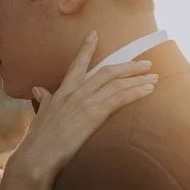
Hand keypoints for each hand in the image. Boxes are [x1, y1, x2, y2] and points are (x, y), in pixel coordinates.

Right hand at [10, 32, 157, 181]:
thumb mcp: (41, 115)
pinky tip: (148, 89)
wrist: (37, 156)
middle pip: (106, 72)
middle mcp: (74, 93)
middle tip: (145, 63)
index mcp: (62, 93)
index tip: (95, 34)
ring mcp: (84, 103)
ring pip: (116, 83)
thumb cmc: (38, 141)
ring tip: (153, 76)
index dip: (86, 49)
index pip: (77, 66)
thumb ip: (44, 100)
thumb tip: (38, 89)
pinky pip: (119, 98)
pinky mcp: (93, 115)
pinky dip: (135, 92)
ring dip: (137, 78)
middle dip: (128, 66)